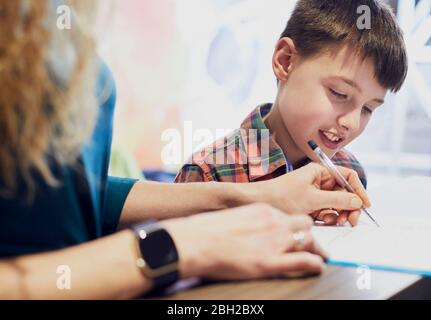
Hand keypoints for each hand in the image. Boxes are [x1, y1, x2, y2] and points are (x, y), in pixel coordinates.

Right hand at [162, 203, 327, 279]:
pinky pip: (302, 260)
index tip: (298, 232)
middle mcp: (273, 222)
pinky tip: (318, 266)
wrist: (195, 241)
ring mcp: (273, 241)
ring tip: (320, 256)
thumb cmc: (207, 229)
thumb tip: (255, 229)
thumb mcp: (234, 217)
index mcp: (263, 211)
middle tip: (315, 245)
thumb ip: (251, 221)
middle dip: (311, 235)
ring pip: (308, 240)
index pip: (291, 216)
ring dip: (317, 248)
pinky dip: (314, 263)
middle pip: (305, 225)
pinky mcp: (269, 262)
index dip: (297, 226)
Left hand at [254, 163, 370, 225]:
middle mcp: (319, 180)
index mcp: (320, 171)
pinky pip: (327, 211)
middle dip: (349, 206)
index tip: (365, 205)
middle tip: (351, 221)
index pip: (347, 176)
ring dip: (339, 214)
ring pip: (337, 204)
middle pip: (344, 192)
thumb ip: (337, 200)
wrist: (259, 203)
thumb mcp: (312, 199)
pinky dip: (329, 217)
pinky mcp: (310, 205)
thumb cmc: (282, 196)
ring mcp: (315, 194)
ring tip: (336, 222)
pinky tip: (324, 222)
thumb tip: (357, 202)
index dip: (358, 189)